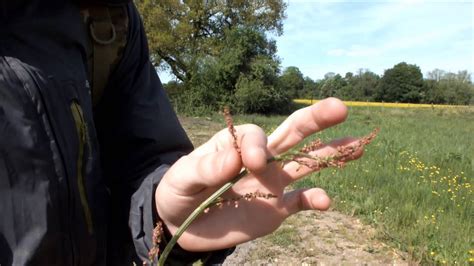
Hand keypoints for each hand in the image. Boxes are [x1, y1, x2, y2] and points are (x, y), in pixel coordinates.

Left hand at [155, 97, 362, 251]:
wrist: (184, 224)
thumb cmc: (180, 191)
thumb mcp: (182, 178)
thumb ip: (205, 168)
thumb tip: (236, 160)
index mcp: (237, 143)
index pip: (256, 136)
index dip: (257, 147)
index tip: (249, 164)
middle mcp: (261, 158)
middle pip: (292, 134)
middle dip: (315, 119)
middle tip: (340, 106)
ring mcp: (272, 182)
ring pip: (306, 163)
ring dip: (332, 154)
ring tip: (359, 145)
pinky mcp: (277, 208)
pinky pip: (300, 202)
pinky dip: (315, 200)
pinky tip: (326, 200)